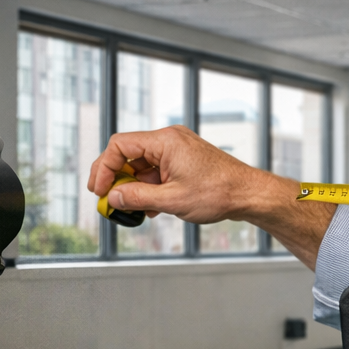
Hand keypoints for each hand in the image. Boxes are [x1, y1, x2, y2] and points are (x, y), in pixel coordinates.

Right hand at [86, 126, 335, 266]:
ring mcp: (178, 149)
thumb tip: (113, 198)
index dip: (105, 168)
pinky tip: (151, 207)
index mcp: (165, 141)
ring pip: (142, 164)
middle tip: (106, 199)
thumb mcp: (172, 200)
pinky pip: (156, 170)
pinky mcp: (184, 161)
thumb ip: (138, 198)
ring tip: (133, 209)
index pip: (120, 146)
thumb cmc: (219, 193)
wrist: (248, 194)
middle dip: (116, 178)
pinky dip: (149, 187)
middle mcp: (170, 139)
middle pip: (128, 153)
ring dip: (134, 186)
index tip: (100, 191)